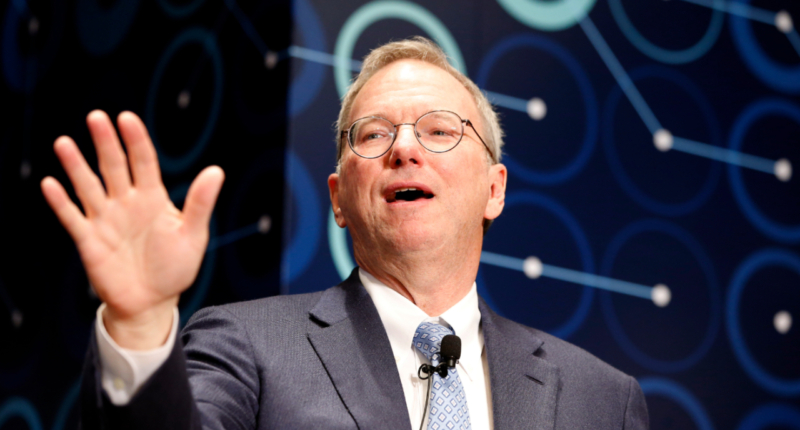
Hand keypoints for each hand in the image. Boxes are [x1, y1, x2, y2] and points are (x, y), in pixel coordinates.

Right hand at [41, 110, 223, 348]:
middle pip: (113, 166)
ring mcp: (106, 220)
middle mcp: (126, 203)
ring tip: (64, 143)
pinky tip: (50, 184)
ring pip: (88, 186)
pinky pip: (72, 217)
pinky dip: (61, 202)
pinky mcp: (89, 240)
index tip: (127, 119)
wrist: (152, 303)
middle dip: (105, 143)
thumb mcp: (193, 235)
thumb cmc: (176, 268)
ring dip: (76, 166)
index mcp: (153, 198)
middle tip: (97, 117)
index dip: (136, 140)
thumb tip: (216, 170)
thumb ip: (200, 203)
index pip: (143, 162)